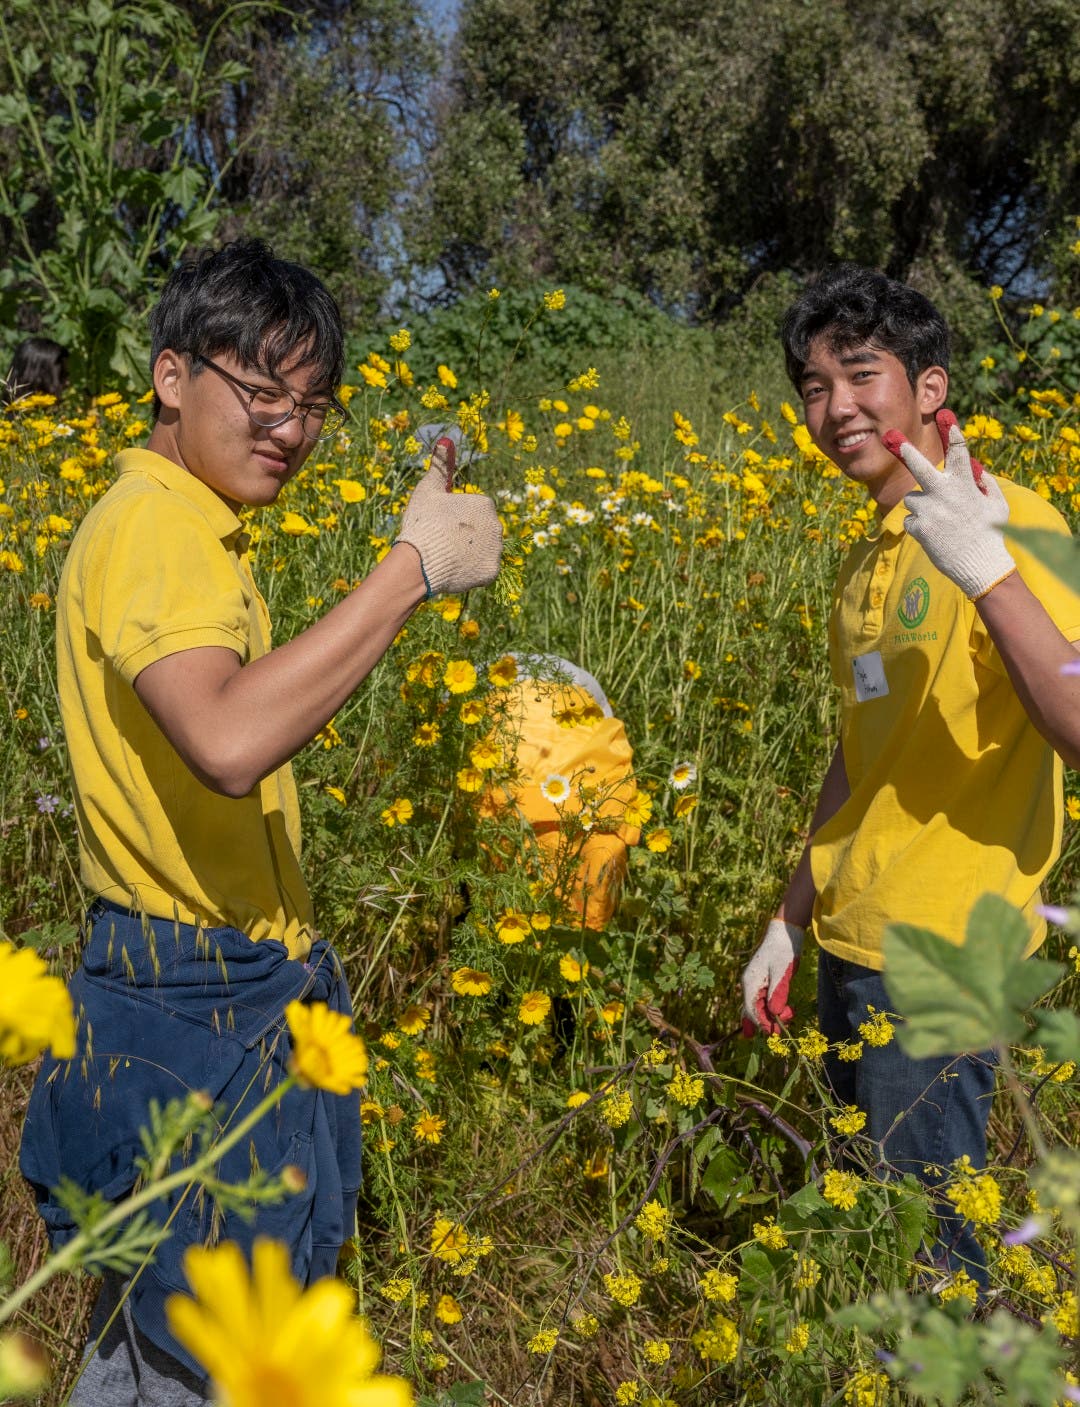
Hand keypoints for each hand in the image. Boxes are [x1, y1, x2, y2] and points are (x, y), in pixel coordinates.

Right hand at [397, 439, 502, 596]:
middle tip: (444, 541)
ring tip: (449, 556)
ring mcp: (496, 550)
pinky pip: (483, 569)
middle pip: (482, 530)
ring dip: (470, 553)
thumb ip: (441, 465)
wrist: (419, 562)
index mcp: (485, 504)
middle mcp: (497, 525)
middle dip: (466, 535)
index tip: (442, 524)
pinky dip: (472, 570)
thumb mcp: (429, 490)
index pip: (474, 511)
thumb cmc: (423, 522)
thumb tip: (446, 439)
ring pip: (483, 550)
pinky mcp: (492, 571)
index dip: (456, 518)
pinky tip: (455, 568)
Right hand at [740, 919, 803, 1036]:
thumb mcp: (783, 972)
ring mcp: (754, 982)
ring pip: (757, 1006)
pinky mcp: (762, 980)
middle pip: (752, 1010)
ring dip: (770, 1014)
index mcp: (750, 982)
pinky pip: (762, 999)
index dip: (762, 1024)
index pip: (751, 1010)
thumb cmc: (784, 950)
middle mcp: (749, 984)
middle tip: (783, 1027)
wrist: (784, 931)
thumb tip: (773, 1014)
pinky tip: (779, 1012)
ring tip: (788, 1015)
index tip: (776, 1033)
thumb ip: (777, 993)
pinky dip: (770, 1007)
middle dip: (765, 1021)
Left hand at [882, 409, 1014, 599]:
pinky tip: (935, 535)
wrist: (981, 566)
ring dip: (920, 506)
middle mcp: (945, 493)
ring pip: (911, 498)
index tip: (946, 417)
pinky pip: (910, 519)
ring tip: (940, 522)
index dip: (953, 434)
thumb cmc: (992, 533)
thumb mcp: (997, 504)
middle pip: (919, 467)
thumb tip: (976, 470)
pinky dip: (919, 526)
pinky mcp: (919, 528)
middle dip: (906, 451)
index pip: (958, 453)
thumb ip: (986, 484)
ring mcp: (930, 511)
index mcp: (965, 484)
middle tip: (892, 437)